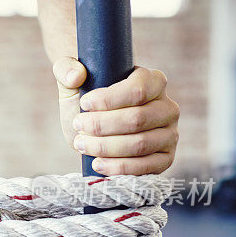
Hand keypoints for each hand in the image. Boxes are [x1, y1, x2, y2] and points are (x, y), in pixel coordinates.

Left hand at [53, 57, 178, 174]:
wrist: (92, 126)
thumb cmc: (86, 101)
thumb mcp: (71, 81)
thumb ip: (66, 68)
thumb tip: (76, 76)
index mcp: (153, 81)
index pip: (137, 90)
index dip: (108, 99)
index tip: (83, 103)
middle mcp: (167, 107)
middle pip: (137, 119)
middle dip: (102, 126)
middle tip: (78, 125)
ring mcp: (169, 134)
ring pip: (140, 144)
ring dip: (105, 147)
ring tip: (81, 144)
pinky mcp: (164, 158)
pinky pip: (147, 167)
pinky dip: (119, 168)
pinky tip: (97, 163)